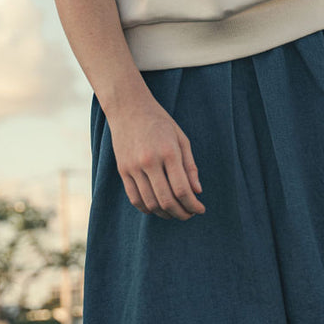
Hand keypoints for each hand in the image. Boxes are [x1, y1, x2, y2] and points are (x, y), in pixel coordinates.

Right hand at [107, 95, 205, 220]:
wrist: (128, 108)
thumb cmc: (159, 122)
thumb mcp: (181, 138)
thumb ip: (190, 166)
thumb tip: (197, 192)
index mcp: (168, 152)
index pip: (182, 189)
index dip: (193, 204)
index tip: (200, 209)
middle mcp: (149, 161)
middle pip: (166, 200)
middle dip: (181, 213)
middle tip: (190, 214)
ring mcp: (133, 167)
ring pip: (150, 203)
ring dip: (165, 214)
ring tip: (175, 213)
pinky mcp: (122, 171)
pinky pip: (134, 198)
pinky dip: (147, 208)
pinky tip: (158, 209)